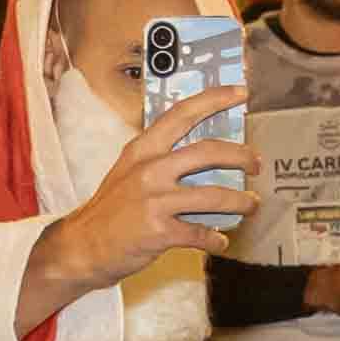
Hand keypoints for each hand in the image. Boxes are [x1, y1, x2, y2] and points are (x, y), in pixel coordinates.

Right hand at [54, 84, 257, 285]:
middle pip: (208, 152)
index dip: (215, 99)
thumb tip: (204, 157)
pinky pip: (200, 233)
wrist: (83, 246)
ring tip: (251, 205)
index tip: (241, 93)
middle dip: (240, 156)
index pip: (183, 114)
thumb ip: (160, 160)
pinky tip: (220, 241)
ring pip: (213, 196)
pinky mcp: (159, 231)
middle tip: (256, 164)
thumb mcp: (129, 172)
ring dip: (240, 201)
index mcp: (143, 149)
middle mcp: (150, 169)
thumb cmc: (111, 211)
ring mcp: (155, 200)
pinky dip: (215, 239)